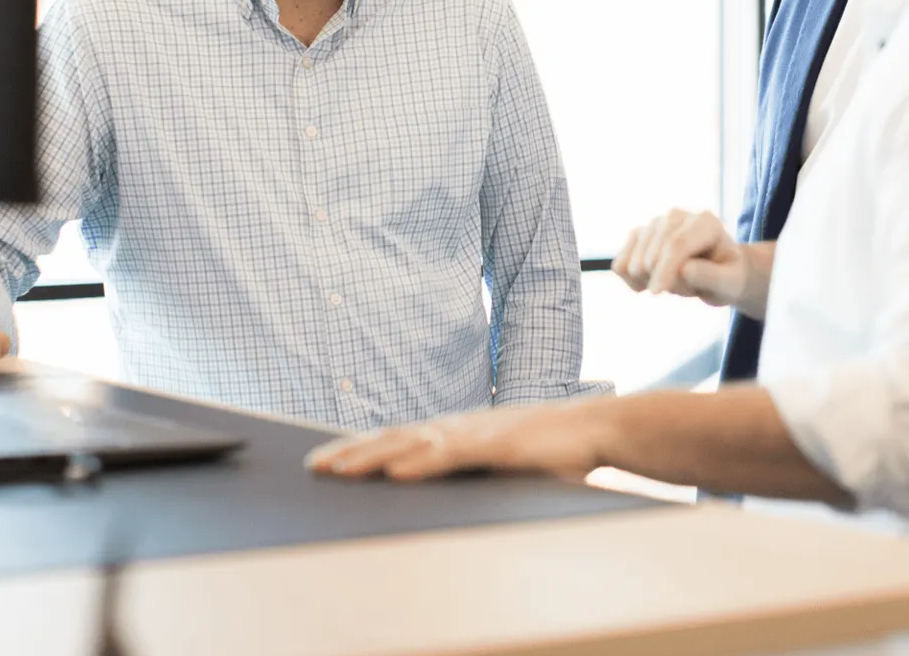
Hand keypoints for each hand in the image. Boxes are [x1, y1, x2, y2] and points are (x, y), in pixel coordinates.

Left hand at [306, 400, 615, 483]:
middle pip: (394, 438)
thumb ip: (470, 467)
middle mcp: (459, 426)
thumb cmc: (551, 448)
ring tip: (341, 470)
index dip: (361, 447)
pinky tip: (397, 472)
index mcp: (457, 430)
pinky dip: (422, 463)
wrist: (594, 427)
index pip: (398, 437)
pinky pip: (452, 455)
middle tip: (314, 466)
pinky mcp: (498, 445)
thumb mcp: (499, 459)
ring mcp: (476, 433)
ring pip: (414, 444)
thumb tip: (439, 482)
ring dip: (374, 457)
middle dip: (352, 452)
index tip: (328, 458)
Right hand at [612, 209, 753, 310]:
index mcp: (705, 222)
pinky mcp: (638, 235)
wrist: (718, 272)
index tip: (656, 293)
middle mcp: (677, 216)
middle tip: (690, 289)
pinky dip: (631, 281)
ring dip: (651, 283)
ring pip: (635, 262)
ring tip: (676, 283)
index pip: (676, 244)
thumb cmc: (727, 277)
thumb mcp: (730, 284)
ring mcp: (655, 223)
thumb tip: (683, 269)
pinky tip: (651, 283)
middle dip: (665, 282)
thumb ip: (712, 277)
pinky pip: (620, 265)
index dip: (664, 269)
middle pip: (653, 255)